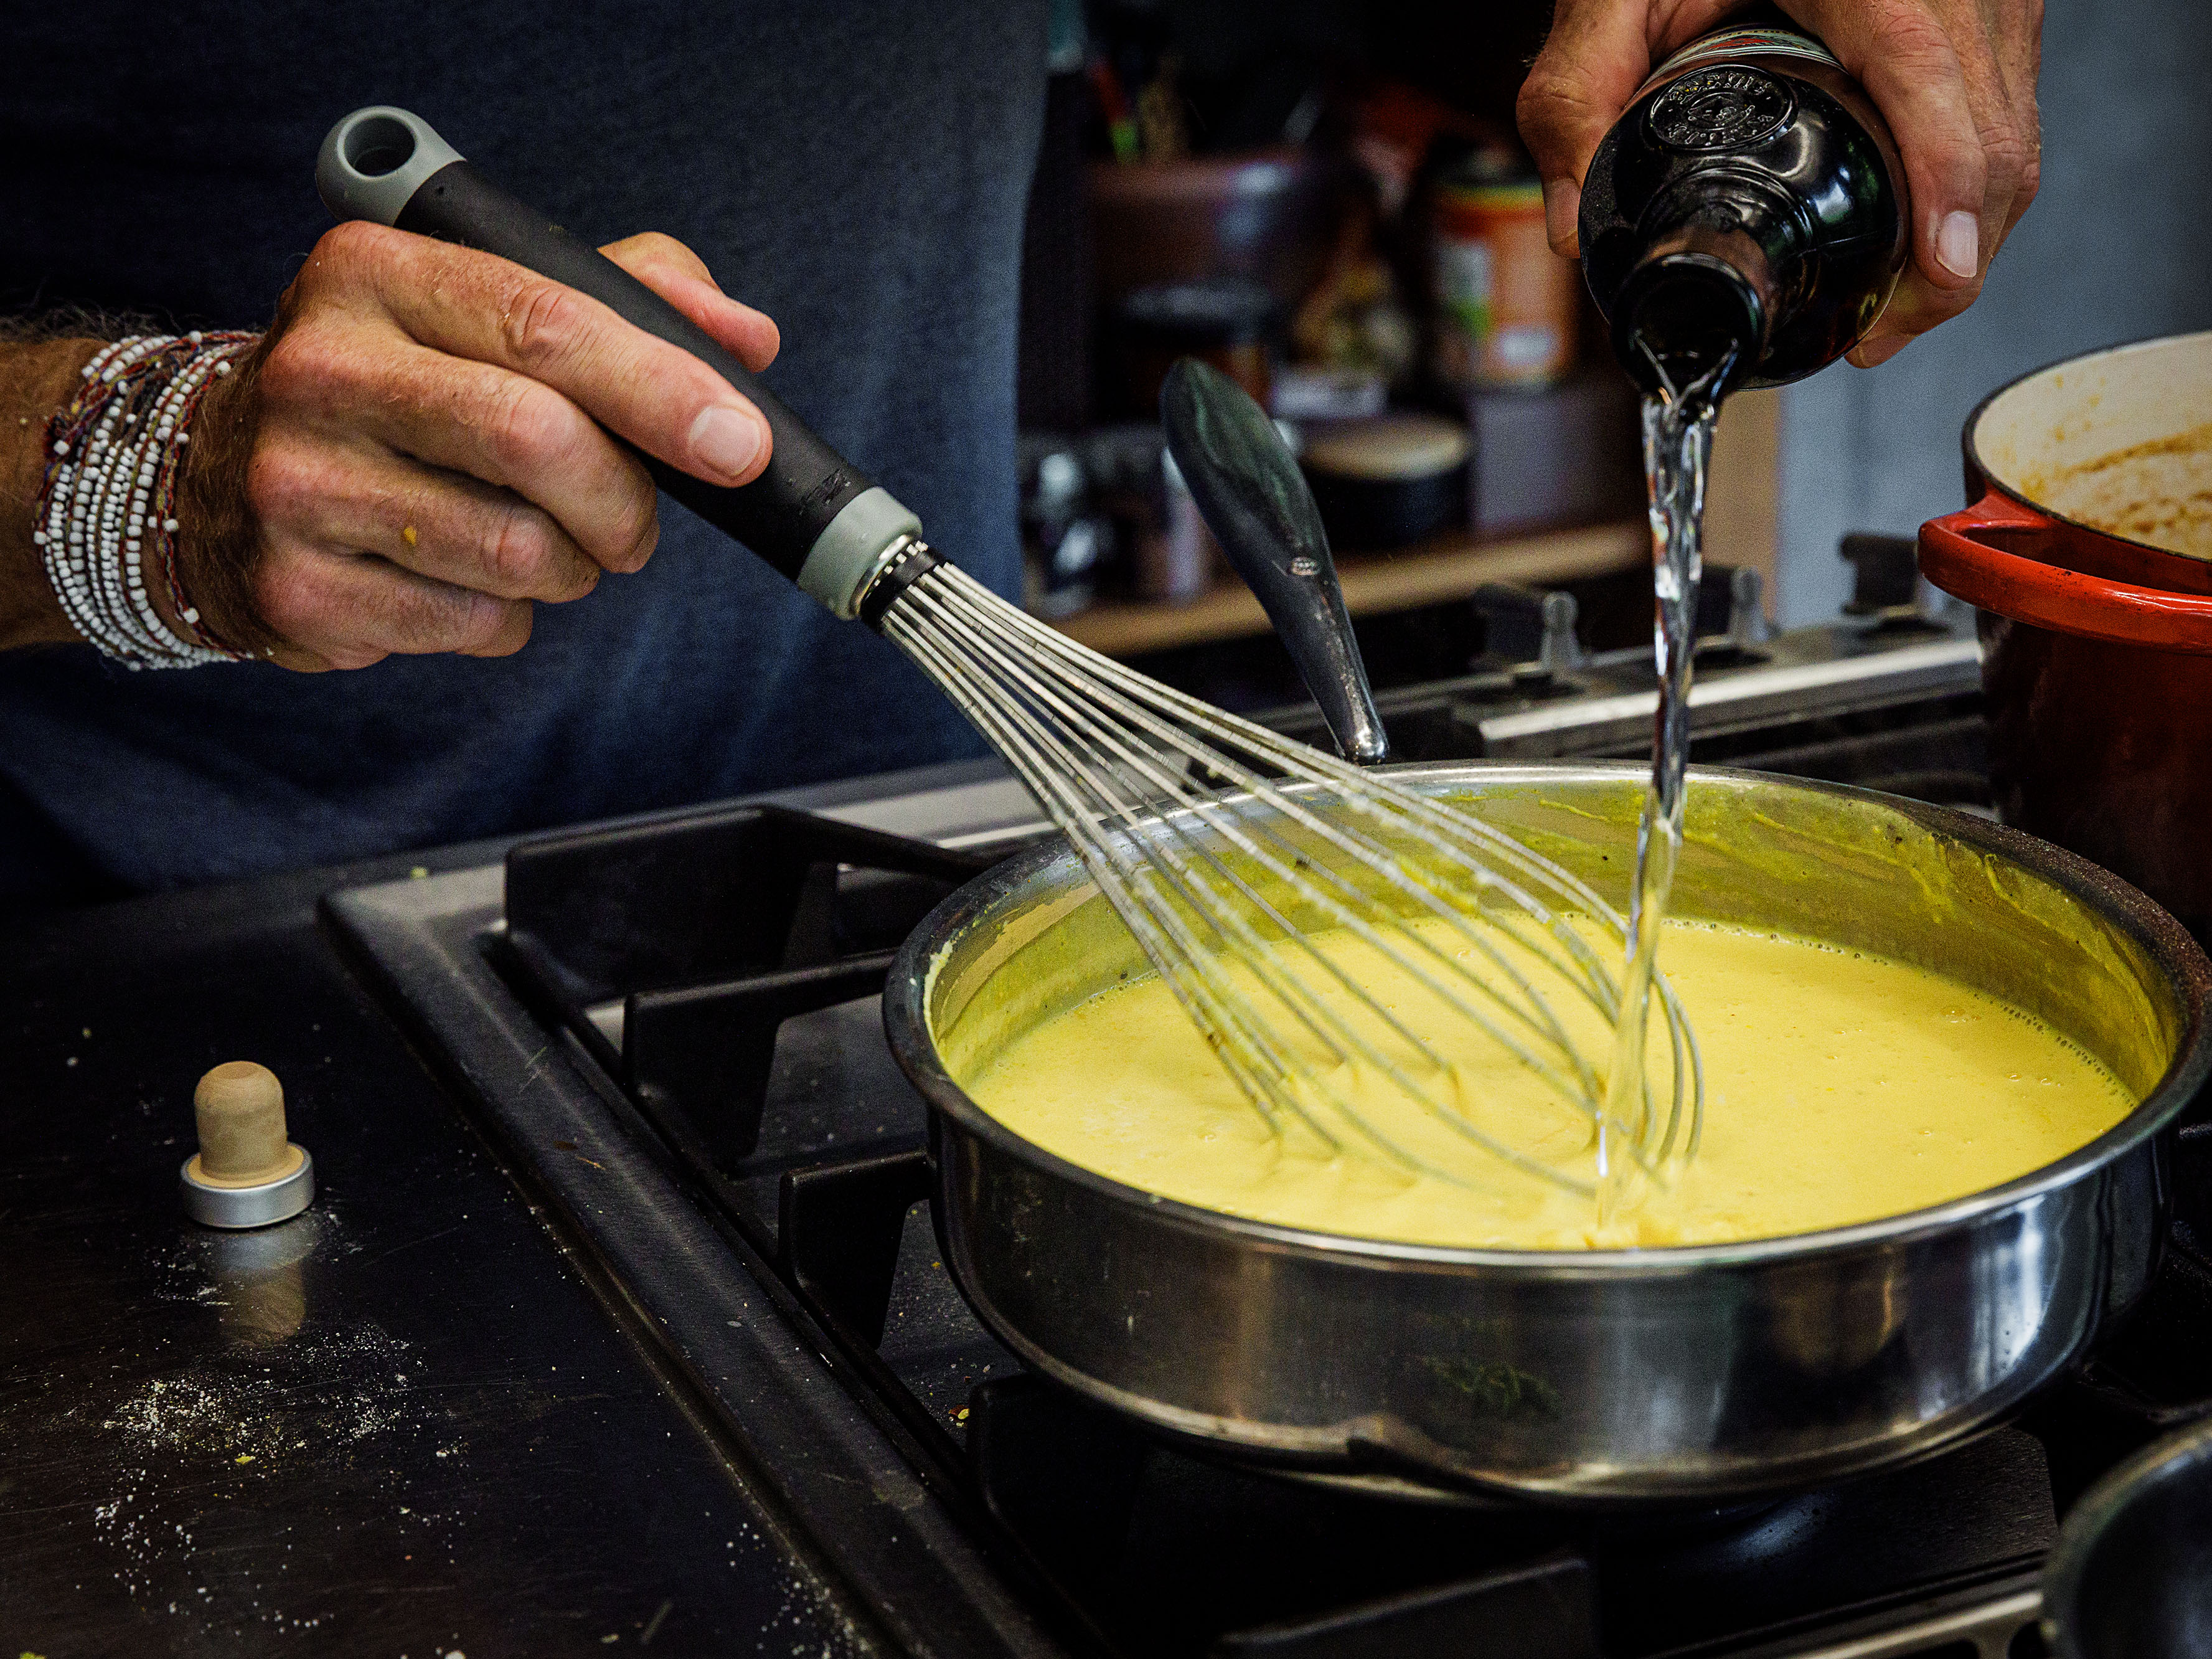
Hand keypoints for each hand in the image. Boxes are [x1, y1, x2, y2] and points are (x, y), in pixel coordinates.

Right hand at [175, 226, 780, 669]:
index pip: (546, 325)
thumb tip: (746, 339)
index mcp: (375, 275)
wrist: (219, 476)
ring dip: (571, 568)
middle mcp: (319, 369)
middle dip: (624, 500)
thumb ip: (631, 298)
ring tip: (544, 546)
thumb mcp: (494, 306)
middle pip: (535, 440)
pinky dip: (507, 618)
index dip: (662, 391)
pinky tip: (465, 580)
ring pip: (516, 552)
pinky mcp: (299, 589)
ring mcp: (295, 484)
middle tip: (633, 525)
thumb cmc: (406, 384)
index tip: (741, 446)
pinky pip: (474, 624)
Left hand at [1518, 0, 2041, 367]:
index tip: (1938, 273)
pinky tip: (1920, 238)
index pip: (1933, 86)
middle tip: (1875, 334)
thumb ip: (1573, 95)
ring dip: (1968, 235)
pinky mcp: (1997, 13)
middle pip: (1993, 135)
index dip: (1946, 188)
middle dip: (1951, 256)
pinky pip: (2010, 114)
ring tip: (1890, 309)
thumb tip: (1572, 226)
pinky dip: (1974, 187)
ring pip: (2016, 135)